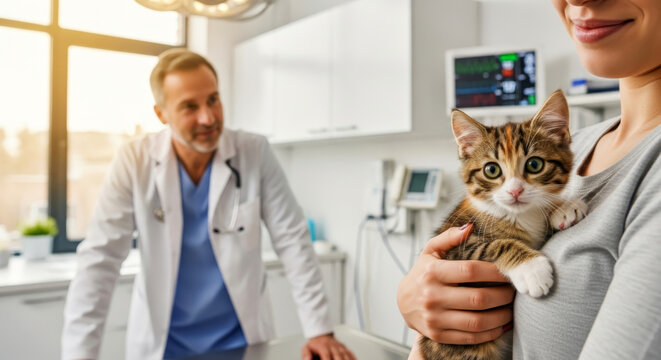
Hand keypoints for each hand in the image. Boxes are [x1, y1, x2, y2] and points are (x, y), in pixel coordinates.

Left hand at [301, 333, 355, 359]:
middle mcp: (333, 346)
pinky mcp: (345, 348)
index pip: (326, 355)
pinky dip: (353, 358)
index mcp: (323, 346)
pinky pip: (351, 353)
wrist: (321, 335)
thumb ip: (306, 354)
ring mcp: (340, 347)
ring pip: (345, 355)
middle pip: (338, 356)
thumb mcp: (306, 348)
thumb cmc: (315, 345)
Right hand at [397, 224, 514, 344]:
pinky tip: (501, 325)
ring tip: (511, 309)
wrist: (404, 301)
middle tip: (514, 292)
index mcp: (432, 272)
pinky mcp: (438, 334)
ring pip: (477, 321)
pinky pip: (471, 337)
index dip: (495, 272)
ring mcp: (435, 318)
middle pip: (478, 298)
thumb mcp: (431, 251)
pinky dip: (491, 333)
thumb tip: (470, 227)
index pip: (470, 271)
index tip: (509, 272)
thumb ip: (449, 238)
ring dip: (501, 316)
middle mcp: (431, 296)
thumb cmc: (423, 273)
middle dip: (503, 296)